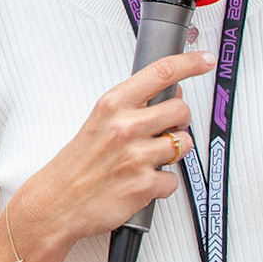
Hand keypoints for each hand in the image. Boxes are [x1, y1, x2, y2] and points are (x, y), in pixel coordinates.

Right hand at [15, 53, 213, 253]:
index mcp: (113, 105)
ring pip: (183, 145)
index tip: (204, 60)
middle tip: (165, 129)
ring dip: (173, 153)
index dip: (190, 63)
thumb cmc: (76, 164)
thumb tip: (167, 98)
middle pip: (181, 110)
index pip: (160, 73)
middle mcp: (126, 127)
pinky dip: (162, 183)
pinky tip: (142, 181)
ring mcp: (137, 156)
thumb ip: (131, 108)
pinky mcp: (145, 185)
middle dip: (179, 121)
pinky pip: (173, 179)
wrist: (57, 201)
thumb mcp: (98, 122)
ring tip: (148, 158)